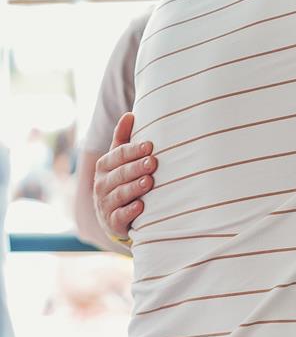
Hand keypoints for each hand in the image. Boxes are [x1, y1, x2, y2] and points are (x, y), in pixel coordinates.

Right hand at [92, 113, 157, 242]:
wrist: (113, 216)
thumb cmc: (121, 180)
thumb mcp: (120, 160)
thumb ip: (123, 138)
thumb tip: (130, 114)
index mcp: (104, 166)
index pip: (118, 155)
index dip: (133, 150)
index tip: (150, 146)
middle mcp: (101, 184)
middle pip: (120, 174)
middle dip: (136, 167)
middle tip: (153, 162)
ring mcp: (105, 204)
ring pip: (119, 194)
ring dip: (134, 187)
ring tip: (149, 181)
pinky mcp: (112, 222)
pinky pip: (119, 216)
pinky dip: (130, 211)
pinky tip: (141, 206)